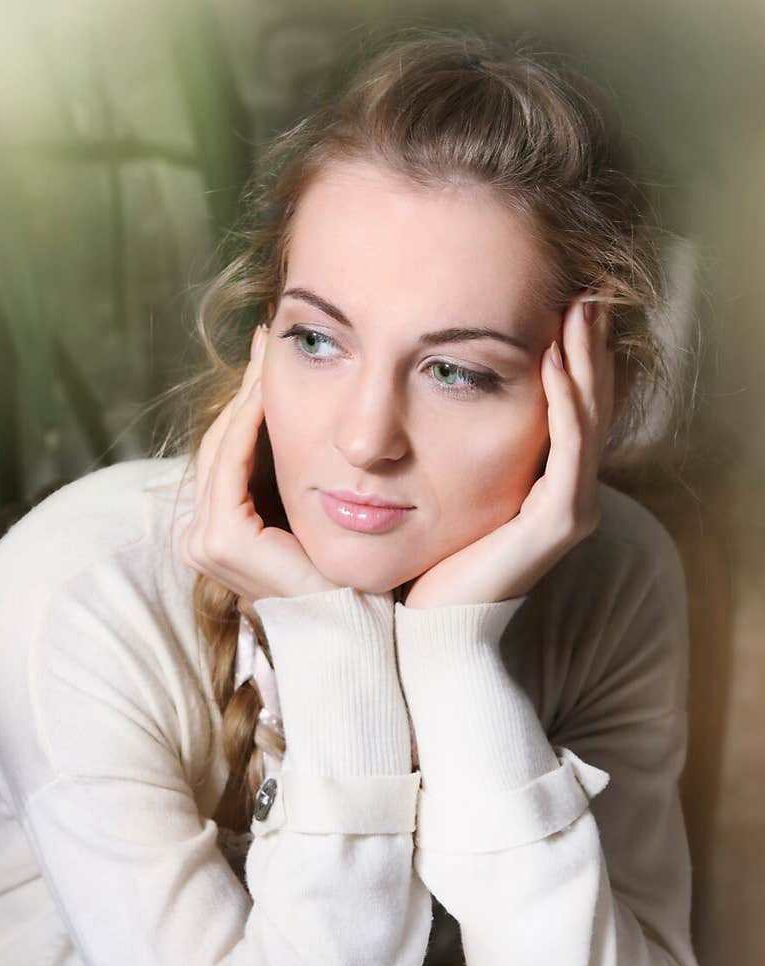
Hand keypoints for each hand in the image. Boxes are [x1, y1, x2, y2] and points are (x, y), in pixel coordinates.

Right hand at [179, 325, 339, 601]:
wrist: (357, 625)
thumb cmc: (346, 577)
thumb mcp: (315, 511)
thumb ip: (299, 470)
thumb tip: (313, 412)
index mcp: (218, 532)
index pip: (228, 452)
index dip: (247, 401)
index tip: (268, 352)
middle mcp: (201, 538)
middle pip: (220, 444)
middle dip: (244, 391)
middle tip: (265, 339)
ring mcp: (203, 542)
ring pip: (222, 448)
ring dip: (246, 399)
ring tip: (267, 354)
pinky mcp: (220, 541)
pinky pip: (230, 465)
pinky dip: (246, 426)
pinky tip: (268, 391)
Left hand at [404, 295, 614, 607]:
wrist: (433, 630)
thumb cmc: (431, 564)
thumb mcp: (443, 491)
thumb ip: (451, 448)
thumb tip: (421, 391)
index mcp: (545, 485)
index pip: (569, 406)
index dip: (571, 355)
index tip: (558, 301)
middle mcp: (568, 493)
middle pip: (589, 403)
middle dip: (586, 345)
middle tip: (582, 290)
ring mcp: (569, 508)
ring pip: (587, 419)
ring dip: (583, 360)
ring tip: (576, 311)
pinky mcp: (558, 522)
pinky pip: (570, 451)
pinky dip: (565, 403)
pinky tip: (552, 363)